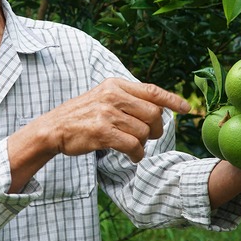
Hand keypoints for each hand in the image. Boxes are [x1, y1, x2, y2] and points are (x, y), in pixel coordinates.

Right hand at [41, 78, 189, 162]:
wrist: (53, 128)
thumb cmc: (82, 115)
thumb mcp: (103, 97)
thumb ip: (127, 99)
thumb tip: (158, 108)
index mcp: (115, 84)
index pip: (151, 90)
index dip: (172, 100)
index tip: (187, 108)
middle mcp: (112, 96)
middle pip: (153, 114)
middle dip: (156, 129)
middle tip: (148, 137)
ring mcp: (107, 113)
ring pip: (143, 132)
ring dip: (143, 145)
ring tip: (133, 147)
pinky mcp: (102, 131)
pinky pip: (133, 145)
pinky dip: (136, 154)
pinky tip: (131, 156)